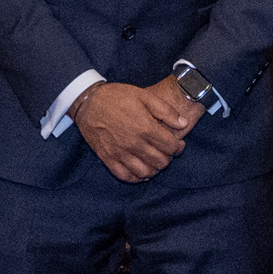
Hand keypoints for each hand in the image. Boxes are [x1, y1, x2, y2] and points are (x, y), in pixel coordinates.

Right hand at [73, 81, 198, 183]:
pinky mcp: (107, 158)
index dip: (178, 147)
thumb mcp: (144, 96)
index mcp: (145, 127)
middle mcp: (133, 143)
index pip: (170, 146)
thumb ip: (166, 111)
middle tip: (166, 152)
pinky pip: (125, 176)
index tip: (178, 145)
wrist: (88, 102)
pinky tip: (141, 171)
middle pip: (160, 161)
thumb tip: (184, 123)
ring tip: (154, 161)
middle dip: (168, 158)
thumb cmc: (117, 97)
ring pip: (145, 172)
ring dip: (154, 169)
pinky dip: (136, 178)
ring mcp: (120, 152)